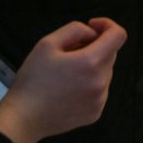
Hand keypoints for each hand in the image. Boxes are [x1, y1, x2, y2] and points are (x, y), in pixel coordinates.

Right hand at [0, 18, 126, 142]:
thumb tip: (92, 33)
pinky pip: (100, 90)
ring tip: (67, 73)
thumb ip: (75, 29)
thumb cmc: (33, 79)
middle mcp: (101, 82)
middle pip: (110, 53)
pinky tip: (69, 88)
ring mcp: (100, 100)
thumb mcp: (47, 43)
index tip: (92, 27)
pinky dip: (90, 83)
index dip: (107, 25)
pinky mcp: (96, 112)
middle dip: (94, 46)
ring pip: (105, 71)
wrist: (23, 118)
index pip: (118, 35)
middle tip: (70, 51)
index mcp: (91, 62)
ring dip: (92, 66)